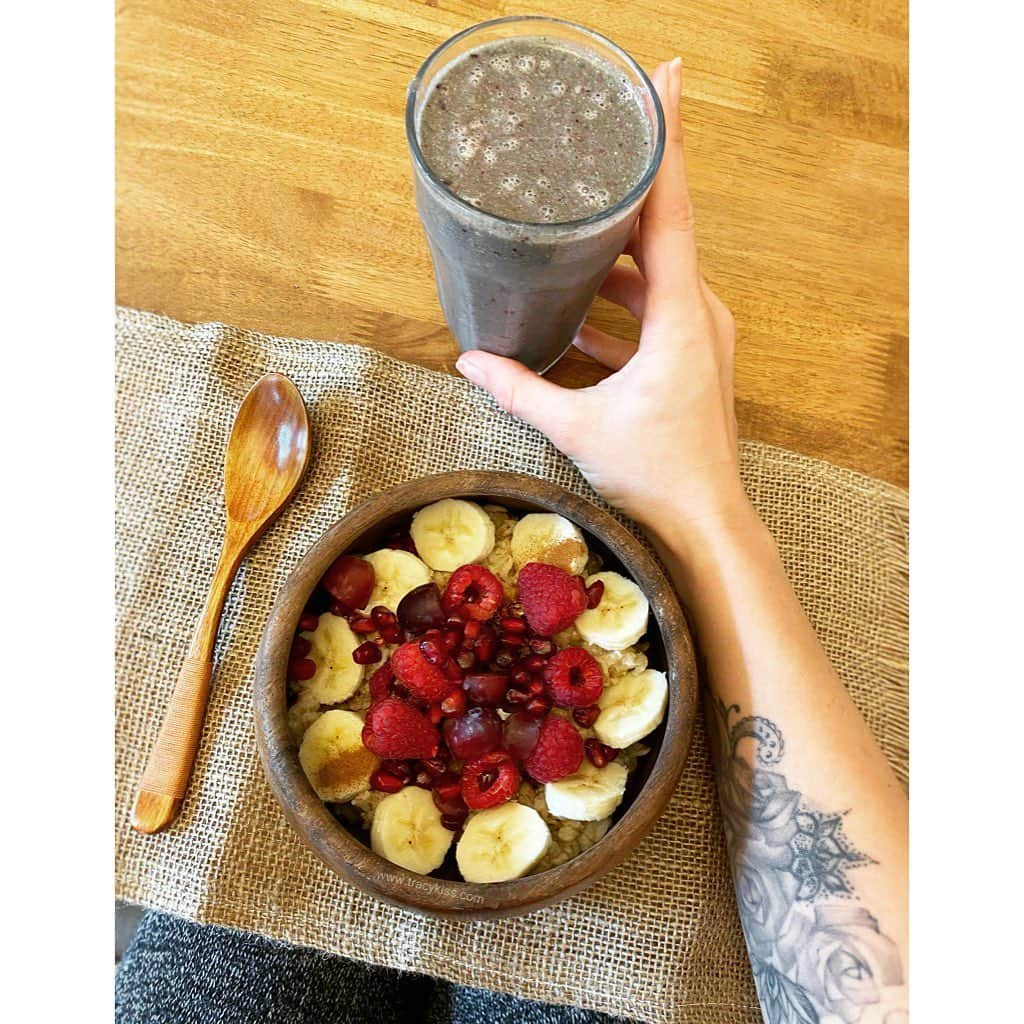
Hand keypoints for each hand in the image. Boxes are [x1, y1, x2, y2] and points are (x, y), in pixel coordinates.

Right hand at [456, 59, 743, 536]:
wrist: (705, 521)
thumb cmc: (654, 473)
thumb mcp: (577, 427)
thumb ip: (519, 389)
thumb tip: (468, 362)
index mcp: (680, 315)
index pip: (671, 208)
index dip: (667, 140)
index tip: (665, 77)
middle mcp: (698, 314)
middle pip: (661, 230)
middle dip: (625, 191)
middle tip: (594, 147)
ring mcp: (699, 335)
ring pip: (652, 275)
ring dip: (609, 262)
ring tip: (565, 240)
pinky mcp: (690, 356)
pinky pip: (650, 312)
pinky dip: (616, 308)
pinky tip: (572, 321)